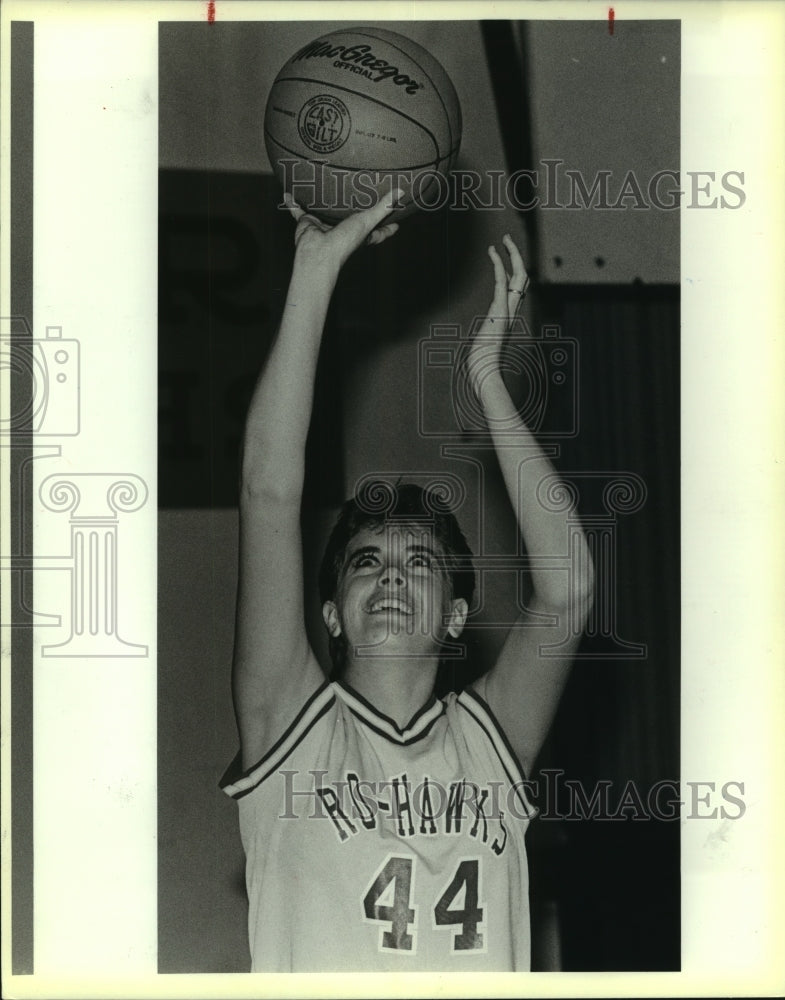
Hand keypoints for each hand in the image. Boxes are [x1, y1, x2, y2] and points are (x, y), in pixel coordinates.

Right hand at [284, 187, 401, 273]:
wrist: (318, 254)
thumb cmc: (345, 242)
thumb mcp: (367, 222)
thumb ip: (383, 207)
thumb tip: (402, 192)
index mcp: (359, 234)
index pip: (377, 231)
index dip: (387, 227)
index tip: (397, 223)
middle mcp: (342, 230)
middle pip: (350, 219)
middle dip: (353, 210)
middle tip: (360, 196)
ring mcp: (324, 227)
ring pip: (323, 212)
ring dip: (322, 204)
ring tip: (324, 189)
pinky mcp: (307, 224)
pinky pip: (298, 212)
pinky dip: (292, 203)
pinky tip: (289, 192)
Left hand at [465, 234, 528, 397]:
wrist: (485, 372)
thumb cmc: (483, 364)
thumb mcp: (485, 347)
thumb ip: (486, 341)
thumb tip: (482, 345)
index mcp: (509, 317)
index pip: (518, 288)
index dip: (515, 271)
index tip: (506, 258)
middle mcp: (512, 311)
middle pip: (522, 277)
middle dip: (516, 257)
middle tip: (507, 240)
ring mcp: (507, 310)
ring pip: (517, 276)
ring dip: (510, 254)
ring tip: (503, 239)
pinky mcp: (499, 310)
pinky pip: (501, 282)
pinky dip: (498, 265)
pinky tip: (493, 253)